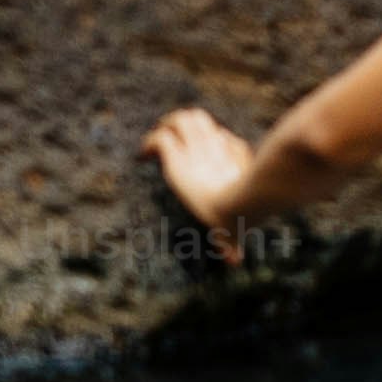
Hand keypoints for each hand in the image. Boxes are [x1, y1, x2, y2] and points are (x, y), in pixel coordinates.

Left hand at [143, 106, 252, 263]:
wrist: (235, 206)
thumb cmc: (240, 220)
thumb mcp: (234, 231)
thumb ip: (231, 242)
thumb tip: (235, 261)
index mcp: (233, 159)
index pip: (223, 139)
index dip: (212, 141)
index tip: (197, 154)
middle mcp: (214, 149)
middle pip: (201, 120)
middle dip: (185, 123)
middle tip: (170, 134)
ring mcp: (195, 150)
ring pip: (182, 120)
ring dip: (167, 125)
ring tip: (156, 135)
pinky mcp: (177, 159)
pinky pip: (160, 140)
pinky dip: (149, 143)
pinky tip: (142, 155)